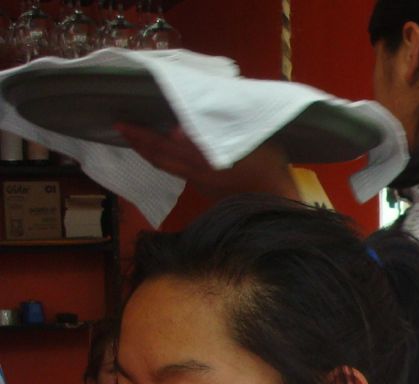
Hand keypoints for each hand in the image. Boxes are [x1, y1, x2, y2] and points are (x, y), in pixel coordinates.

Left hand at [117, 123, 299, 202]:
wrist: (278, 204)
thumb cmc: (271, 166)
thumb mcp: (250, 139)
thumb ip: (220, 130)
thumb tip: (184, 126)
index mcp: (204, 156)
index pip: (164, 144)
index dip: (143, 135)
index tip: (124, 124)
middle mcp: (196, 170)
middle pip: (160, 156)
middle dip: (139, 142)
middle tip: (120, 127)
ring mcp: (200, 183)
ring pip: (166, 167)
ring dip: (148, 153)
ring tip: (135, 141)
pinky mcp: (207, 190)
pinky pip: (178, 172)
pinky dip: (164, 161)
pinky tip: (163, 155)